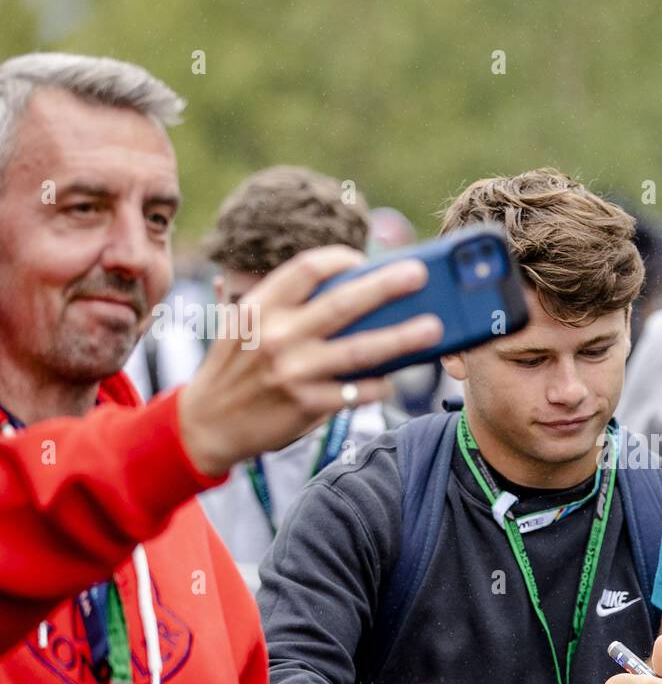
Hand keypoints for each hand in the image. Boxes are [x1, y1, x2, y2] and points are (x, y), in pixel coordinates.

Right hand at [178, 245, 442, 475]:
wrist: (206, 424)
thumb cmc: (234, 367)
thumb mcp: (240, 325)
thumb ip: (276, 301)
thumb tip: (330, 277)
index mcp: (260, 308)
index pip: (307, 268)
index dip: (342, 259)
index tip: (365, 259)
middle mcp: (277, 336)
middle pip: (343, 302)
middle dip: (386, 286)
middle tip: (420, 274)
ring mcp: (294, 372)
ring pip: (361, 350)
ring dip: (402, 337)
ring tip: (434, 327)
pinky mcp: (307, 405)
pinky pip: (357, 391)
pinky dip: (379, 384)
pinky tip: (394, 377)